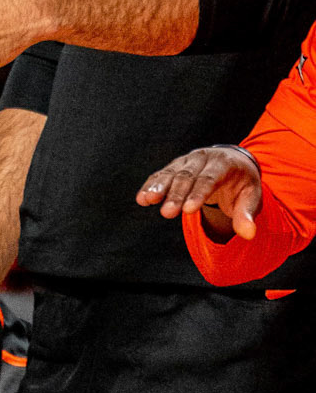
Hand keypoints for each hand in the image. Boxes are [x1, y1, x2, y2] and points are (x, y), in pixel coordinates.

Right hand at [136, 144, 260, 240]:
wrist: (233, 162)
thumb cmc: (242, 183)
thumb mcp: (251, 197)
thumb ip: (247, 215)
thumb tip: (248, 235)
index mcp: (225, 162)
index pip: (210, 178)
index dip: (199, 193)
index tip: (188, 210)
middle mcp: (204, 158)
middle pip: (188, 177)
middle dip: (176, 195)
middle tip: (167, 213)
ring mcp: (187, 160)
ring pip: (171, 173)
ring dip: (159, 188)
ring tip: (147, 200)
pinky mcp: (175, 166)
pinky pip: (161, 175)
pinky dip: (151, 186)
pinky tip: (141, 198)